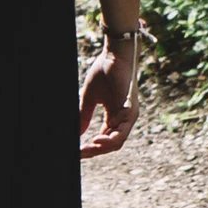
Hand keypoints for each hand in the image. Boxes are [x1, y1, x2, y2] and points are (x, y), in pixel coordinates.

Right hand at [78, 36, 139, 156]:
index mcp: (115, 116)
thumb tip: (77, 134)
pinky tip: (96, 140)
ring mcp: (129, 117)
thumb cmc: (105, 72)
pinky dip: (109, 141)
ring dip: (100, 148)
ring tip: (86, 148)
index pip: (104, 139)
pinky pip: (121, 134)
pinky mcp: (130, 112)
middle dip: (93, 150)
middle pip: (110, 144)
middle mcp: (124, 119)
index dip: (91, 147)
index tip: (77, 150)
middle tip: (79, 152)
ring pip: (116, 143)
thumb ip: (84, 115)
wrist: (115, 55)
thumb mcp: (90, 98)